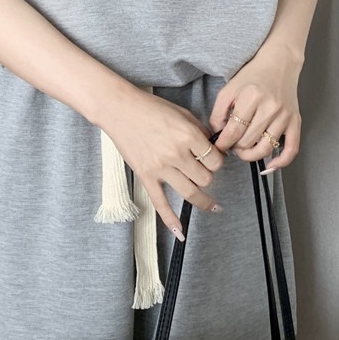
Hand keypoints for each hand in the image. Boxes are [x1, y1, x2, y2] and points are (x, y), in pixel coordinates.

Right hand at [100, 88, 226, 239]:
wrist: (120, 109)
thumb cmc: (151, 108)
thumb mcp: (182, 113)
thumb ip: (200, 131)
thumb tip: (214, 147)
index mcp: (188, 135)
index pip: (215, 159)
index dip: (218, 160)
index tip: (215, 159)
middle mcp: (176, 153)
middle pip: (205, 178)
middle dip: (208, 175)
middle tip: (204, 170)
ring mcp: (160, 167)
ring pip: (191, 192)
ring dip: (203, 200)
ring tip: (213, 205)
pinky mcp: (146, 175)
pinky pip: (160, 202)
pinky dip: (170, 219)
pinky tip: (180, 232)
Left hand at [208, 45, 302, 172]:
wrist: (280, 62)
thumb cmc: (252, 76)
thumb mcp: (229, 89)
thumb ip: (218, 112)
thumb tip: (217, 135)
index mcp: (251, 97)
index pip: (233, 132)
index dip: (223, 144)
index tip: (220, 146)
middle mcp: (270, 107)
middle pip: (248, 142)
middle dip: (236, 147)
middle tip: (232, 143)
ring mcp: (285, 115)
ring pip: (265, 148)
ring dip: (251, 155)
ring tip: (244, 150)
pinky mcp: (296, 121)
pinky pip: (291, 149)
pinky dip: (281, 162)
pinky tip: (270, 166)